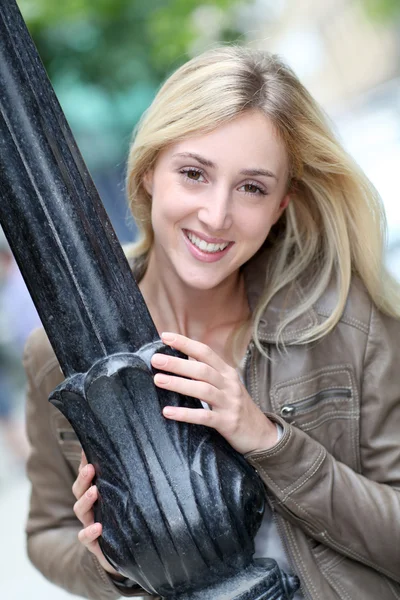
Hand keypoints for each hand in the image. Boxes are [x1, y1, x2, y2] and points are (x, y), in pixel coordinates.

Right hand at [72, 452, 121, 577]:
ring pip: (80, 510)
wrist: (132, 551)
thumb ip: (127, 480)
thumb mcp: (129, 497)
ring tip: (94, 491)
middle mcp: (90, 507)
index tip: (87, 452)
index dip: (84, 464)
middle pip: (79, 490)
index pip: (86, 476)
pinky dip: (89, 532)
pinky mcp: (94, 543)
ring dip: (86, 500)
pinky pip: (85, 537)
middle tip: (90, 468)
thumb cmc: (129, 519)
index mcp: (96, 494)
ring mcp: (90, 524)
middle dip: (83, 479)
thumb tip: (135, 454)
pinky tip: (98, 526)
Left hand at [151, 332, 277, 453]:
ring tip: (158, 380)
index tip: (165, 336)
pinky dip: (185, 414)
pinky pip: (204, 417)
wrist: (261, 434)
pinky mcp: (227, 422)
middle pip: (202, 369)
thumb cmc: (236, 407)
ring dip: (179, 384)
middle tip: (156, 359)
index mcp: (227, 372)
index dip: (185, 343)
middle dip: (177, 363)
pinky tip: (168, 412)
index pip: (205, 352)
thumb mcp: (226, 386)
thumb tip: (180, 361)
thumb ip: (208, 374)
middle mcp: (229, 384)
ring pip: (203, 389)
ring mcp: (229, 403)